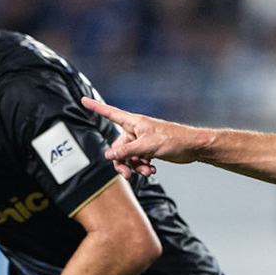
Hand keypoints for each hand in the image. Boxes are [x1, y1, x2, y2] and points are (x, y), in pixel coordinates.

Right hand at [79, 96, 195, 176]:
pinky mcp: (149, 150)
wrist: (192, 147)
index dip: (96, 107)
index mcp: (133, 123)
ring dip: (135, 166)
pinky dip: (143, 167)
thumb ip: (127, 152)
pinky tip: (152, 170)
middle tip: (127, 174)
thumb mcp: (147, 146)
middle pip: (118, 147)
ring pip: (128, 156)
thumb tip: (109, 156)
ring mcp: (142, 141)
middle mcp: (135, 130)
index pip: (110, 113)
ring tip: (147, 171)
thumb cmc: (174, 139)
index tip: (83, 100)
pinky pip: (138, 160)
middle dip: (123, 162)